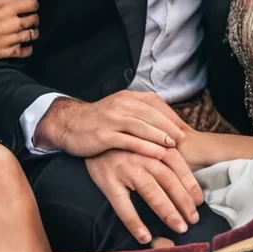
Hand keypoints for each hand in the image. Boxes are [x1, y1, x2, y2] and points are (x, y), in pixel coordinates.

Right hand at [0, 0, 38, 64]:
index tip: (28, 6)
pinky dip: (28, 48)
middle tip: (28, 19)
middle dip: (33, 18)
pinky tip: (24, 45)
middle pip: (34, 19)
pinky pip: (26, 51)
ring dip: (31, 32)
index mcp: (6, 7)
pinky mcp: (8, 52)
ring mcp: (12, 38)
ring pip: (32, 34)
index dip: (32, 4)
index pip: (32, 4)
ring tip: (26, 31)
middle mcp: (13, 22)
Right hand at [35, 90, 186, 158]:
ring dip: (159, 136)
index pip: (155, 103)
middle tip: (182, 139)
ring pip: (141, 126)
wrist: (68, 124)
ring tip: (173, 146)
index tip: (183, 129)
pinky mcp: (104, 135)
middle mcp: (121, 105)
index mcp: (127, 97)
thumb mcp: (120, 110)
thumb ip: (139, 113)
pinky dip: (144, 146)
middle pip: (151, 114)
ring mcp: (112, 119)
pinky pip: (128, 140)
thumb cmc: (98, 121)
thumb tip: (165, 123)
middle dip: (169, 126)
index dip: (170, 117)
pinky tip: (156, 154)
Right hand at [86, 148, 203, 244]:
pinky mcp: (108, 181)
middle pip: (168, 180)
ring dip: (167, 211)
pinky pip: (123, 205)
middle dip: (184, 202)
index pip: (177, 164)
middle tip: (194, 220)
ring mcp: (124, 168)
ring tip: (180, 228)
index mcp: (151, 144)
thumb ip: (161, 151)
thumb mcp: (142, 139)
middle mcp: (141, 155)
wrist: (87, 131)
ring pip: (151, 192)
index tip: (199, 201)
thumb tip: (185, 175)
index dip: (190, 184)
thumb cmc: (121, 141)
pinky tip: (145, 237)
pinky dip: (134, 222)